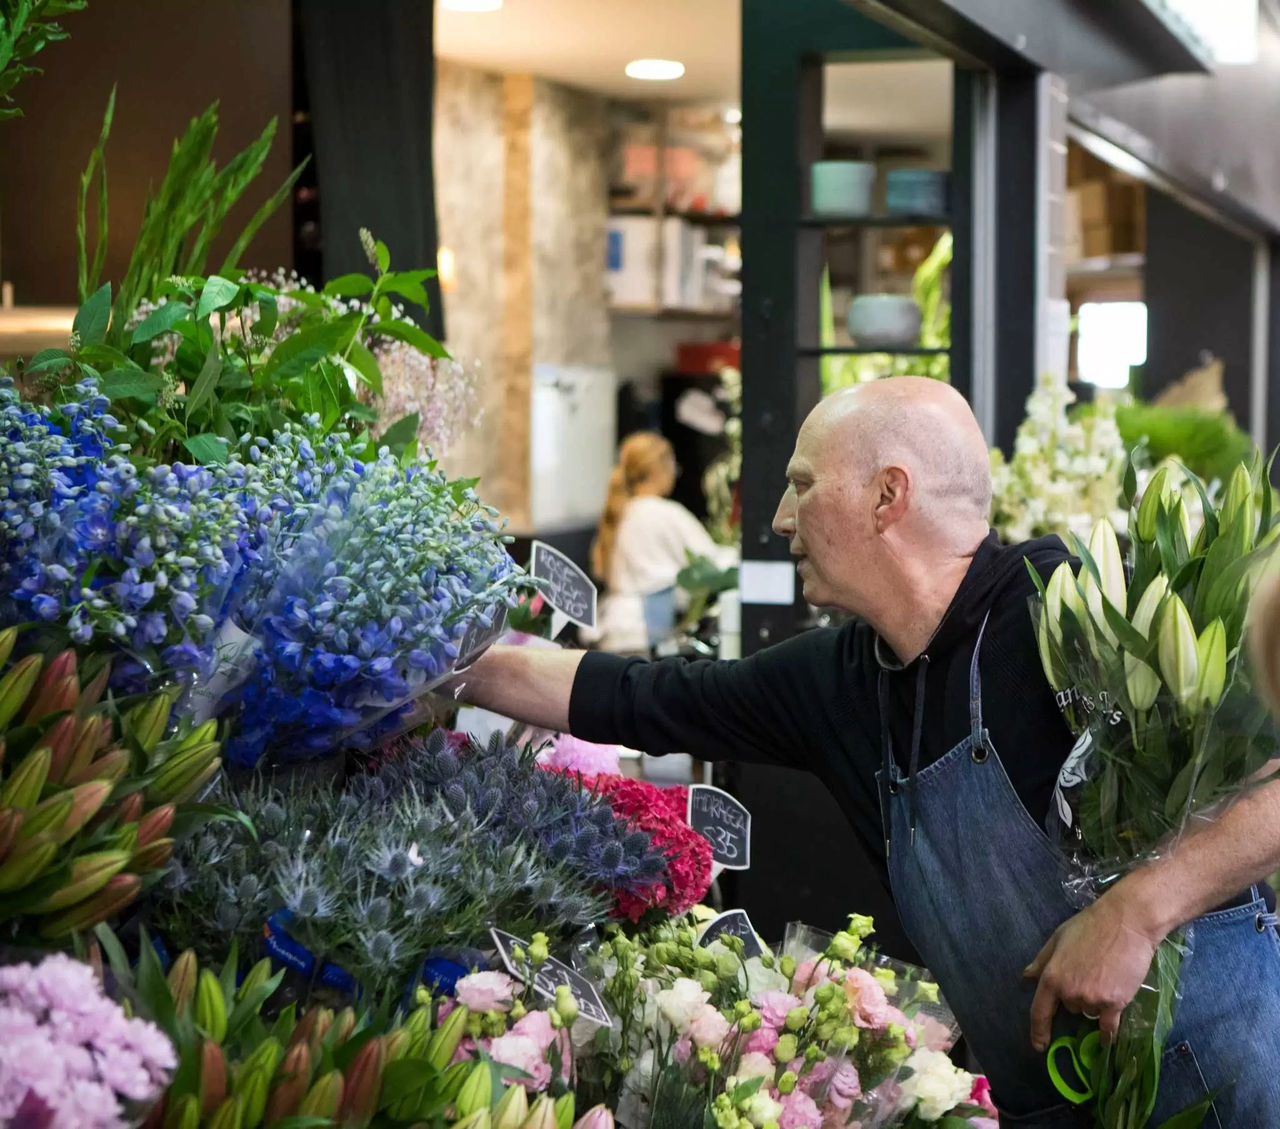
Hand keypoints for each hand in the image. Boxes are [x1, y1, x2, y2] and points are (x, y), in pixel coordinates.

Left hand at [1023, 892, 1162, 1050]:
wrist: (1126, 923)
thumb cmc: (1089, 926)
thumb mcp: (1057, 939)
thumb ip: (1042, 961)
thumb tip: (1027, 978)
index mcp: (1052, 976)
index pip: (1039, 1011)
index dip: (1038, 1031)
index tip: (1038, 1046)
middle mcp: (1070, 992)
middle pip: (1070, 1008)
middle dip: (1076, 995)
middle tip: (1089, 971)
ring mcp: (1093, 999)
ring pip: (1090, 1012)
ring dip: (1095, 1002)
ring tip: (1105, 976)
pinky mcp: (1115, 1003)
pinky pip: (1108, 1027)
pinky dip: (1107, 1034)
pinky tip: (1106, 1039)